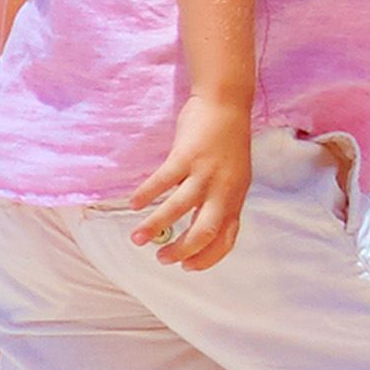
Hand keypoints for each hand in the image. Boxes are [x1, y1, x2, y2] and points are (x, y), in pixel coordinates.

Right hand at [129, 107, 252, 273]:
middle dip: (183, 250)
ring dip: (155, 225)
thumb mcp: (232, 177)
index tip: (188, 266)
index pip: (227, 237)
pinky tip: (134, 204)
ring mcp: (205, 171)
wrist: (227, 103)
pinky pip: (163, 181)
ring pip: (179, 207)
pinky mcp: (187, 155)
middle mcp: (223, 188)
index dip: (208, 257)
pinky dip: (147, 194)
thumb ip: (218, 201)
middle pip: (206, 230)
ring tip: (137, 238)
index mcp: (236, 196)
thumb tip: (196, 228)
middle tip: (162, 259)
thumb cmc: (227, 144)